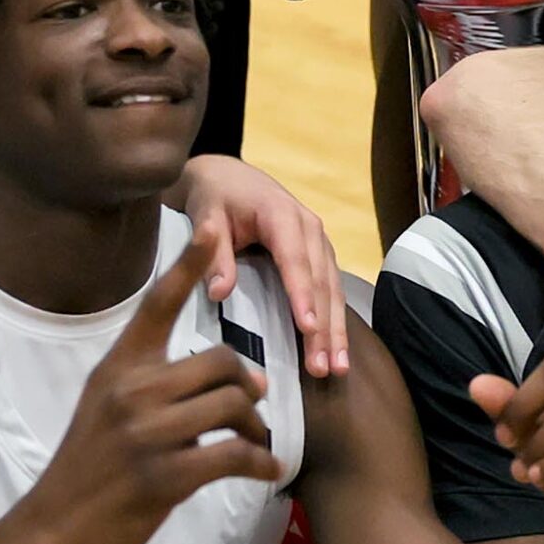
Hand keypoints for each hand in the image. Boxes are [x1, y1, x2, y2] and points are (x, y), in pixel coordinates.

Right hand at [7, 228, 281, 543]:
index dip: (186, 262)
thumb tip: (237, 378)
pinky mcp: (165, 476)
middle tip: (252, 410)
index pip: (156, 304)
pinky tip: (266, 471)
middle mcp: (132, 391)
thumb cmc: (92, 466)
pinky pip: (236, 456)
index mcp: (118, 367)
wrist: (55, 526)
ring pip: (235, 406)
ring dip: (257, 429)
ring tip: (255, 446)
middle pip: (224, 363)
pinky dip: (261, 464)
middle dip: (248, 388)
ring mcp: (147, 433)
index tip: (208, 222)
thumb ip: (157, 383)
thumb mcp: (107, 407)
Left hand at [169, 154, 348, 378]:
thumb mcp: (206, 217)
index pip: (296, 261)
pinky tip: (336, 350)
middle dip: (325, 327)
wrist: (228, 176)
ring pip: (333, 290)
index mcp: (282, 215)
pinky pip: (332, 290)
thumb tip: (219, 293)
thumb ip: (214, 254)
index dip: (302, 296)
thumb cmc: (215, 197)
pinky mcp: (321, 256)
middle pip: (322, 282)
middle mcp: (310, 229)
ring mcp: (320, 243)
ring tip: (337, 367)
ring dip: (336, 331)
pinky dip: (335, 321)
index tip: (307, 329)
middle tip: (325, 365)